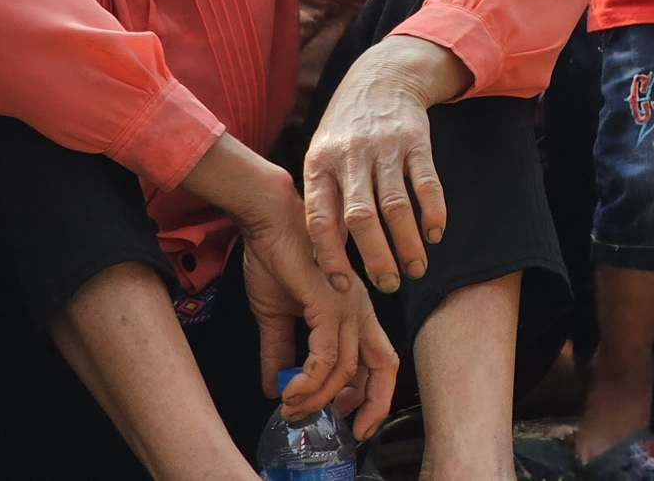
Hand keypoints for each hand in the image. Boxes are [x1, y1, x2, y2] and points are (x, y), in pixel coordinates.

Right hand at [239, 201, 398, 435]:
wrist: (268, 221)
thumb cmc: (277, 258)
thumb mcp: (276, 315)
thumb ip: (279, 351)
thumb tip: (276, 387)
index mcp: (354, 311)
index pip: (380, 359)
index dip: (373, 395)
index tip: (351, 421)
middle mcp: (359, 309)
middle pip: (385, 366)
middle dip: (373, 406)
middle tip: (349, 432)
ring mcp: (348, 305)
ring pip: (346, 370)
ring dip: (317, 399)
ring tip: (292, 409)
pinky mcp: (330, 302)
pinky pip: (327, 356)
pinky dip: (310, 381)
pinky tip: (289, 390)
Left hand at [303, 42, 461, 297]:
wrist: (381, 79)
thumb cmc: (345, 133)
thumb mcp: (321, 158)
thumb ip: (322, 203)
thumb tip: (324, 262)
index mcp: (320, 166)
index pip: (320, 220)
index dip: (331, 256)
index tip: (344, 286)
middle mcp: (351, 157)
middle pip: (362, 218)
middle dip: (376, 257)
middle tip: (389, 286)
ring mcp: (385, 147)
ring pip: (396, 205)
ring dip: (408, 243)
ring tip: (415, 271)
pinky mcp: (416, 140)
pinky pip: (427, 182)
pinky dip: (433, 212)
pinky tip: (435, 234)